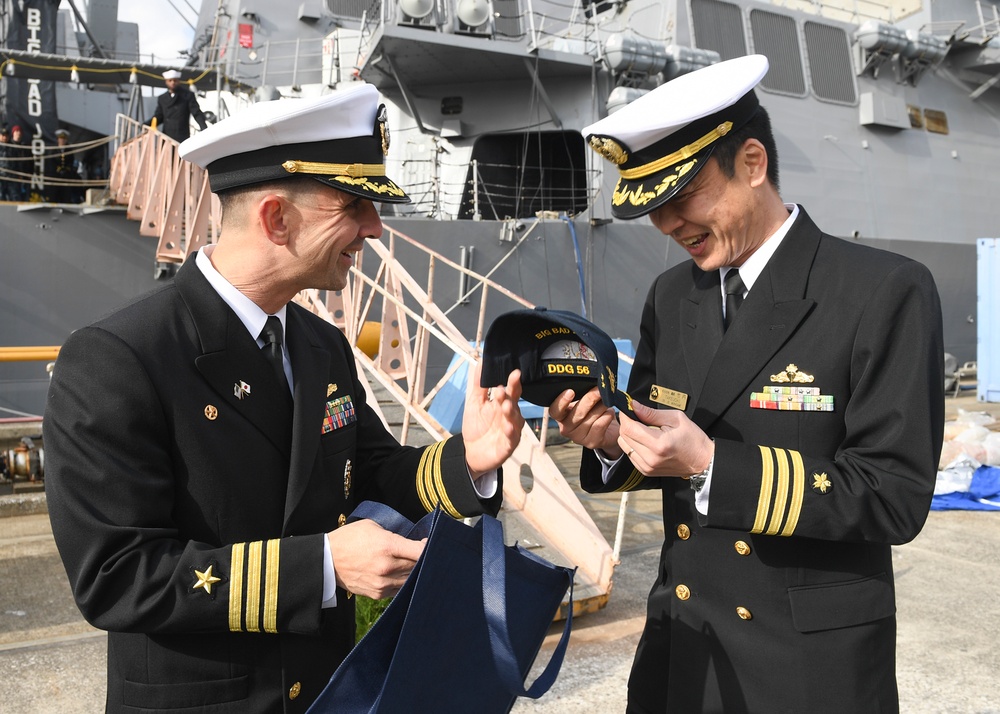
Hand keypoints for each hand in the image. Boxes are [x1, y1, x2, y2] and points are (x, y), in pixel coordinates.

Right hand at [327, 519, 424, 599]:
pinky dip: (403, 582)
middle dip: (423, 559)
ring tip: (410, 563)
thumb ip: (395, 534)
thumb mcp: (372, 526)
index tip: (428, 542)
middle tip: (421, 552)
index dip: (429, 547)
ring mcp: (382, 583)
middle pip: (418, 566)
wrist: (327, 560)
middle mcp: (387, 567)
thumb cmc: (349, 539)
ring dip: (414, 572)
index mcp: (387, 546)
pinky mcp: (377, 594)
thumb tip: (413, 541)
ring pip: (411, 579)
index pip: (420, 551)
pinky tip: (399, 573)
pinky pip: (399, 590)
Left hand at [461, 360, 523, 476]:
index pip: (511, 391)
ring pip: (515, 420)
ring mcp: (510, 431)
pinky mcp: (508, 446)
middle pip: (514, 404)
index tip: (514, 372)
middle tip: (504, 389)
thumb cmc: (476, 426)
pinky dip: (511, 433)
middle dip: (511, 396)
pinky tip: (508, 427)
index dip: (513, 383)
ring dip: (511, 413)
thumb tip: (481, 362)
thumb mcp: (474, 403)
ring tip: (506, 406)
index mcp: (503, 404)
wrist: (470, 452)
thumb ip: (479, 385)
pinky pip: (512, 438)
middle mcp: (509, 416)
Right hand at [548, 386, 620, 453]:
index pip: (554, 410)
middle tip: (599, 389)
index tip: (570, 391)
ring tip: (606, 400)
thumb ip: (581, 394)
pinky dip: (607, 416)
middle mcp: (566, 428)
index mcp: (561, 416)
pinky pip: (600, 425)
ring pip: (590, 418)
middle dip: (589, 399)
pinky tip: (609, 412)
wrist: (607, 430)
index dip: (561, 402)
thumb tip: (589, 381)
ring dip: (601, 406)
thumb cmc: (592, 411)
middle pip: (577, 413)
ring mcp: (578, 437)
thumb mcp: (583, 401)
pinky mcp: (591, 442)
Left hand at [616, 401, 713, 477]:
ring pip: (624, 446)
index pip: (629, 428)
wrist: (702, 460)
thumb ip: (651, 413)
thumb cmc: (693, 439)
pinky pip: (630, 455)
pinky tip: (645, 441)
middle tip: (637, 418)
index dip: (626, 416)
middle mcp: (650, 458)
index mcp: (658, 444)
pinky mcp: (646, 471)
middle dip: (627, 424)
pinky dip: (633, 445)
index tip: (629, 409)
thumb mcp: (676, 419)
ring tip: (643, 430)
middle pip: (623, 437)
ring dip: (629, 435)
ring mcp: (647, 467)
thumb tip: (634, 406)